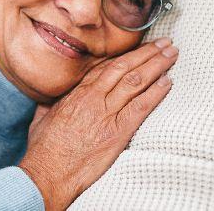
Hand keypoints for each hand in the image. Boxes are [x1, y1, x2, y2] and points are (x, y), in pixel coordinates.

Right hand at [18, 38, 177, 209]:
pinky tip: (168, 82)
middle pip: (125, 67)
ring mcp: (106, 114)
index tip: (141, 47)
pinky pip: (141, 106)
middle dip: (147, 52)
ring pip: (135, 81)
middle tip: (165, 42)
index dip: (127, 55)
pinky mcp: (116, 132)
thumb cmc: (43, 149)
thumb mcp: (42, 119)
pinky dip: (156, 93)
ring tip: (171, 54)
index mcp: (77, 93)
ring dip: (157, 65)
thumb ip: (49, 105)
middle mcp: (93, 98)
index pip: (107, 66)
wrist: (47, 172)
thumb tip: (48, 99)